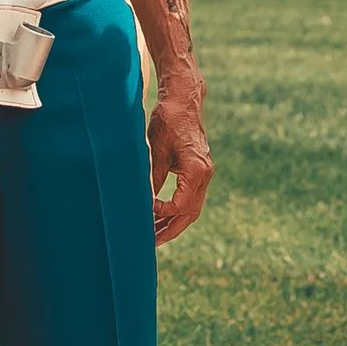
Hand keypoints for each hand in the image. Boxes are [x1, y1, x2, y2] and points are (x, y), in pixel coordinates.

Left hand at [148, 65, 212, 245]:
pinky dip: (177, 209)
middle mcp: (204, 175)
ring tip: (154, 236)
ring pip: (192, 209)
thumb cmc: (168, 121)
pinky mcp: (199, 171)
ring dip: (173, 222)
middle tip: (150, 243)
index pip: (181, 206)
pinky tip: (161, 216)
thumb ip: (152, 179)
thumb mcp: (155, 150)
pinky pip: (191, 198)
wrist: (183, 101)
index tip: (144, 211)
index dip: (162, 213)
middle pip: (190, 214)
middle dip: (170, 230)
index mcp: (196, 170)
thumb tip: (142, 205)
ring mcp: (204, 174)